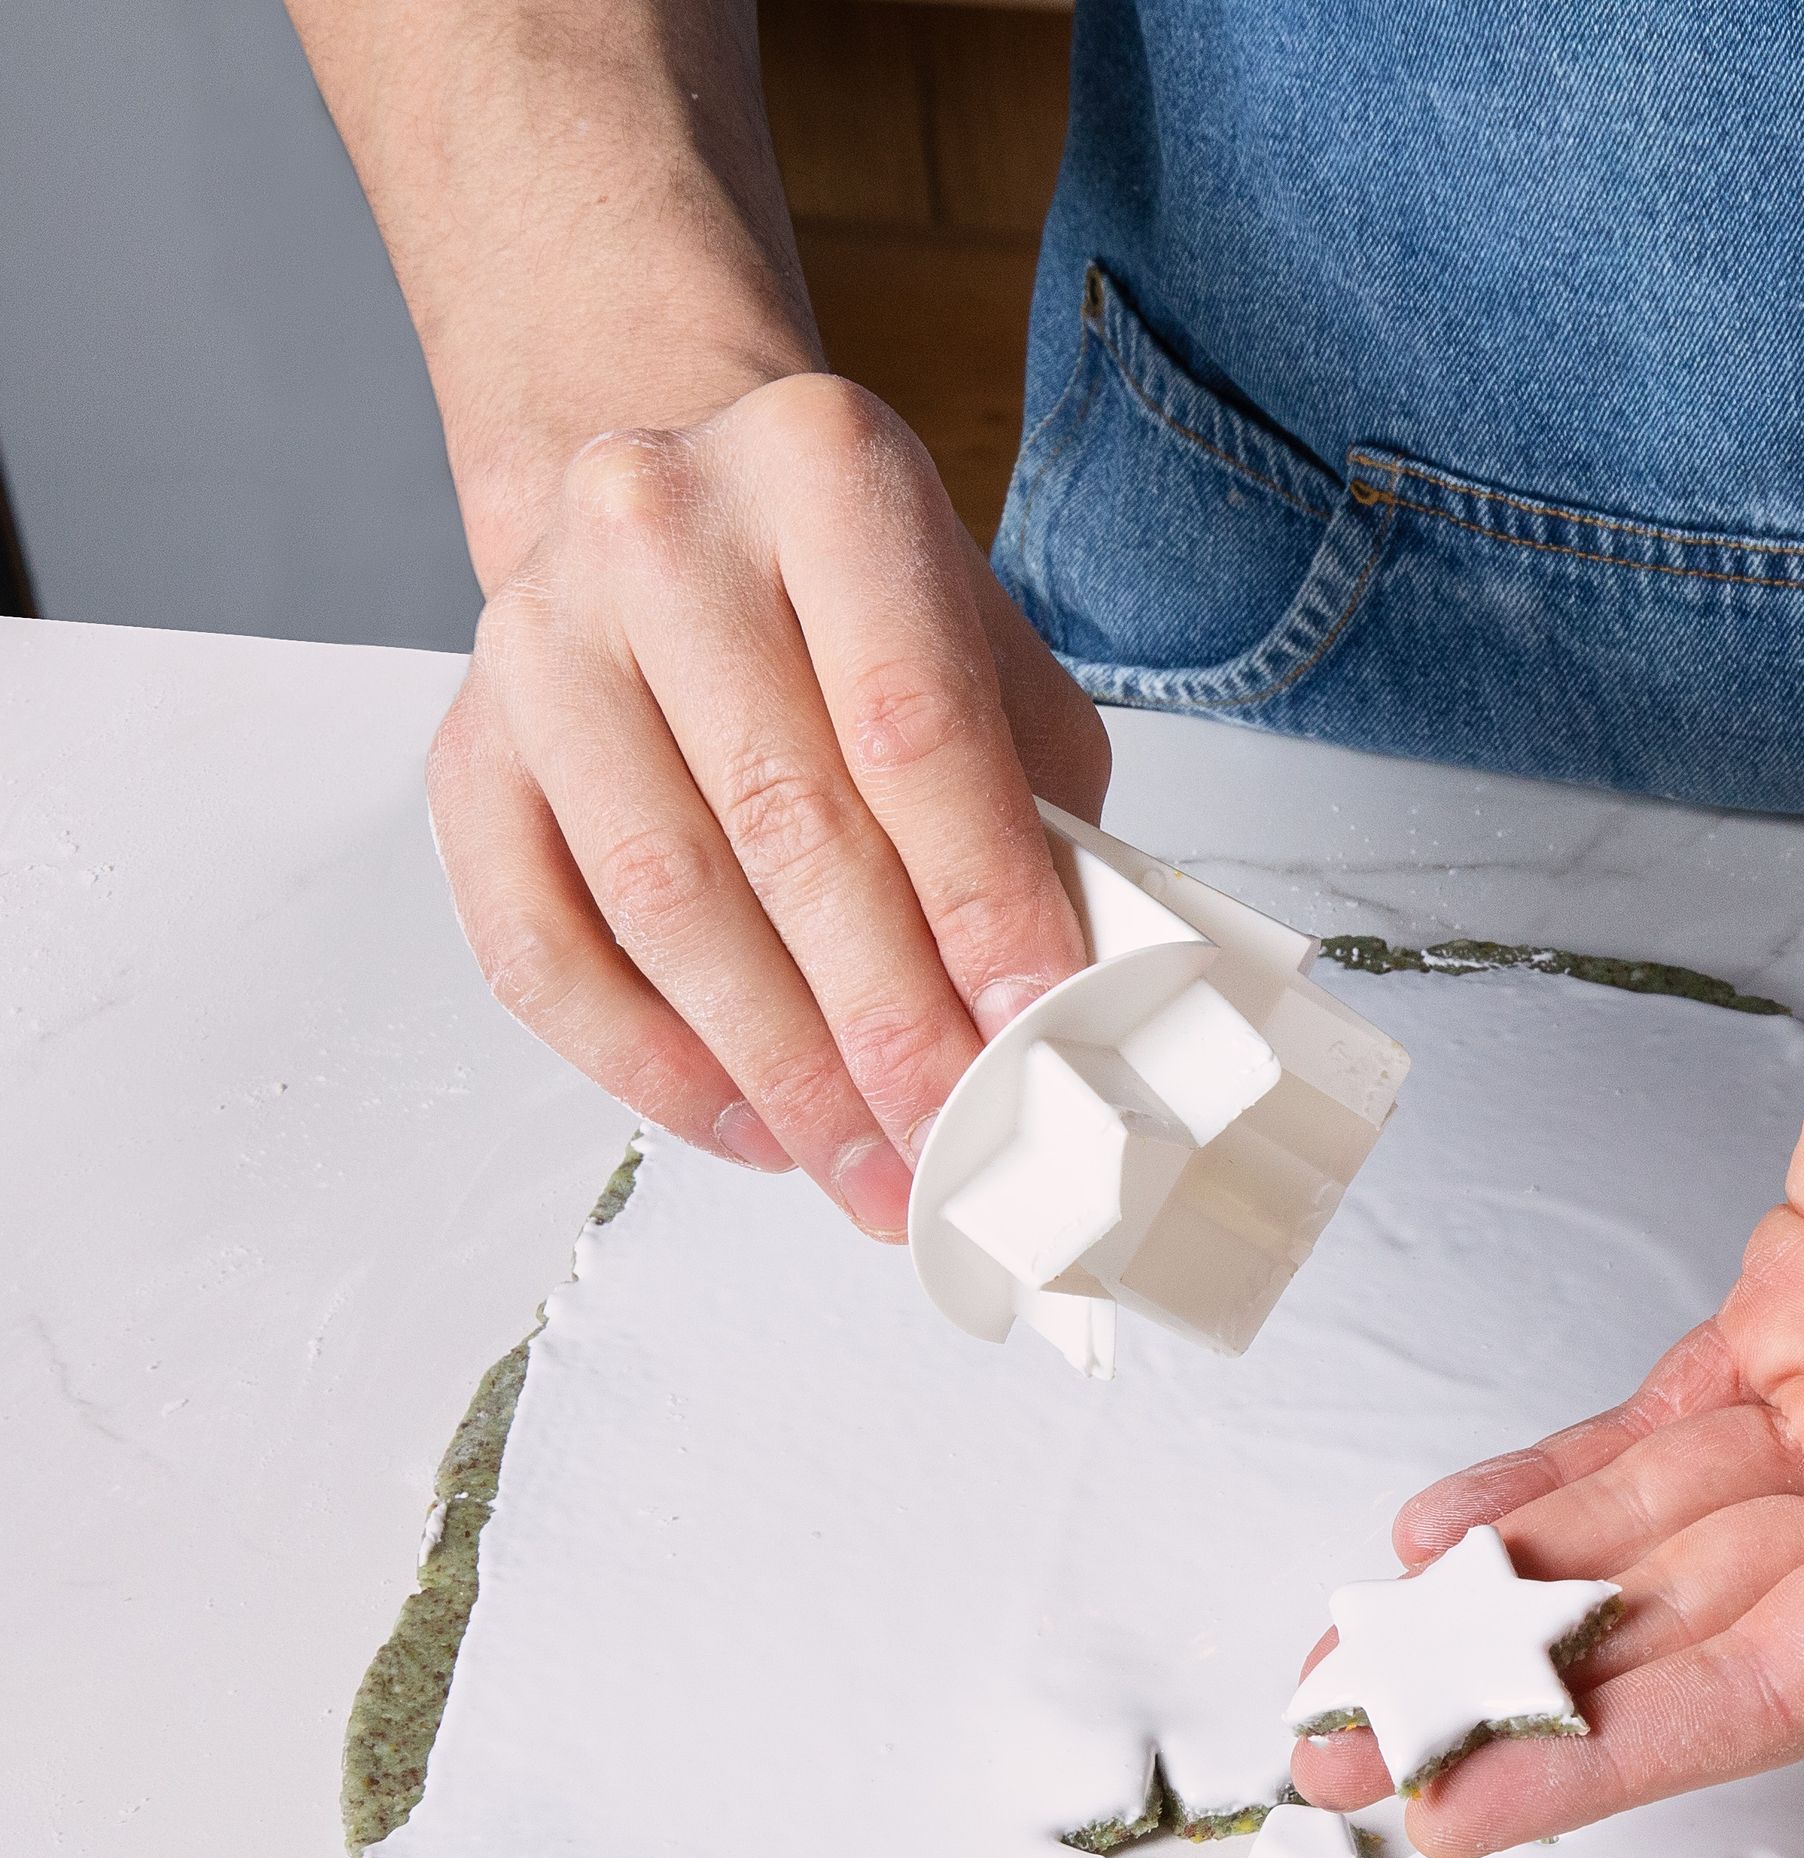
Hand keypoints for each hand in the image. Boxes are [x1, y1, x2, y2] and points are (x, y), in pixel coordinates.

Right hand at [430, 372, 1110, 1234]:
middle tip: (955, 1138)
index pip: (913, 722)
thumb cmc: (858, 607)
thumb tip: (1067, 998)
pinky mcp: (464, 745)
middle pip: (785, 823)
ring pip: (663, 897)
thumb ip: (1036, 807)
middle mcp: (658, 531)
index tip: (1034, 1022)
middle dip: (887, 1019)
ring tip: (868, 1165)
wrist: (685, 516)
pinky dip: (649, 1060)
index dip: (980, 895)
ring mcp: (538, 635)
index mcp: (822, 474)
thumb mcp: (989, 659)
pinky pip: (537, 943)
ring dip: (780, 1066)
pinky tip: (749, 1123)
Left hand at [1291, 768, 1803, 1855]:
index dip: (1617, 1750)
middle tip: (1343, 1755)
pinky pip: (1654, 1431)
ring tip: (1352, 1669)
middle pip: (1689, 1631)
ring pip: (1653, 1540)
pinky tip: (1447, 1531)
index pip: (1782, 1674)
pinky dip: (1553, 1483)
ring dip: (1510, 1606)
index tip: (1465, 1807)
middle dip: (1518, 1699)